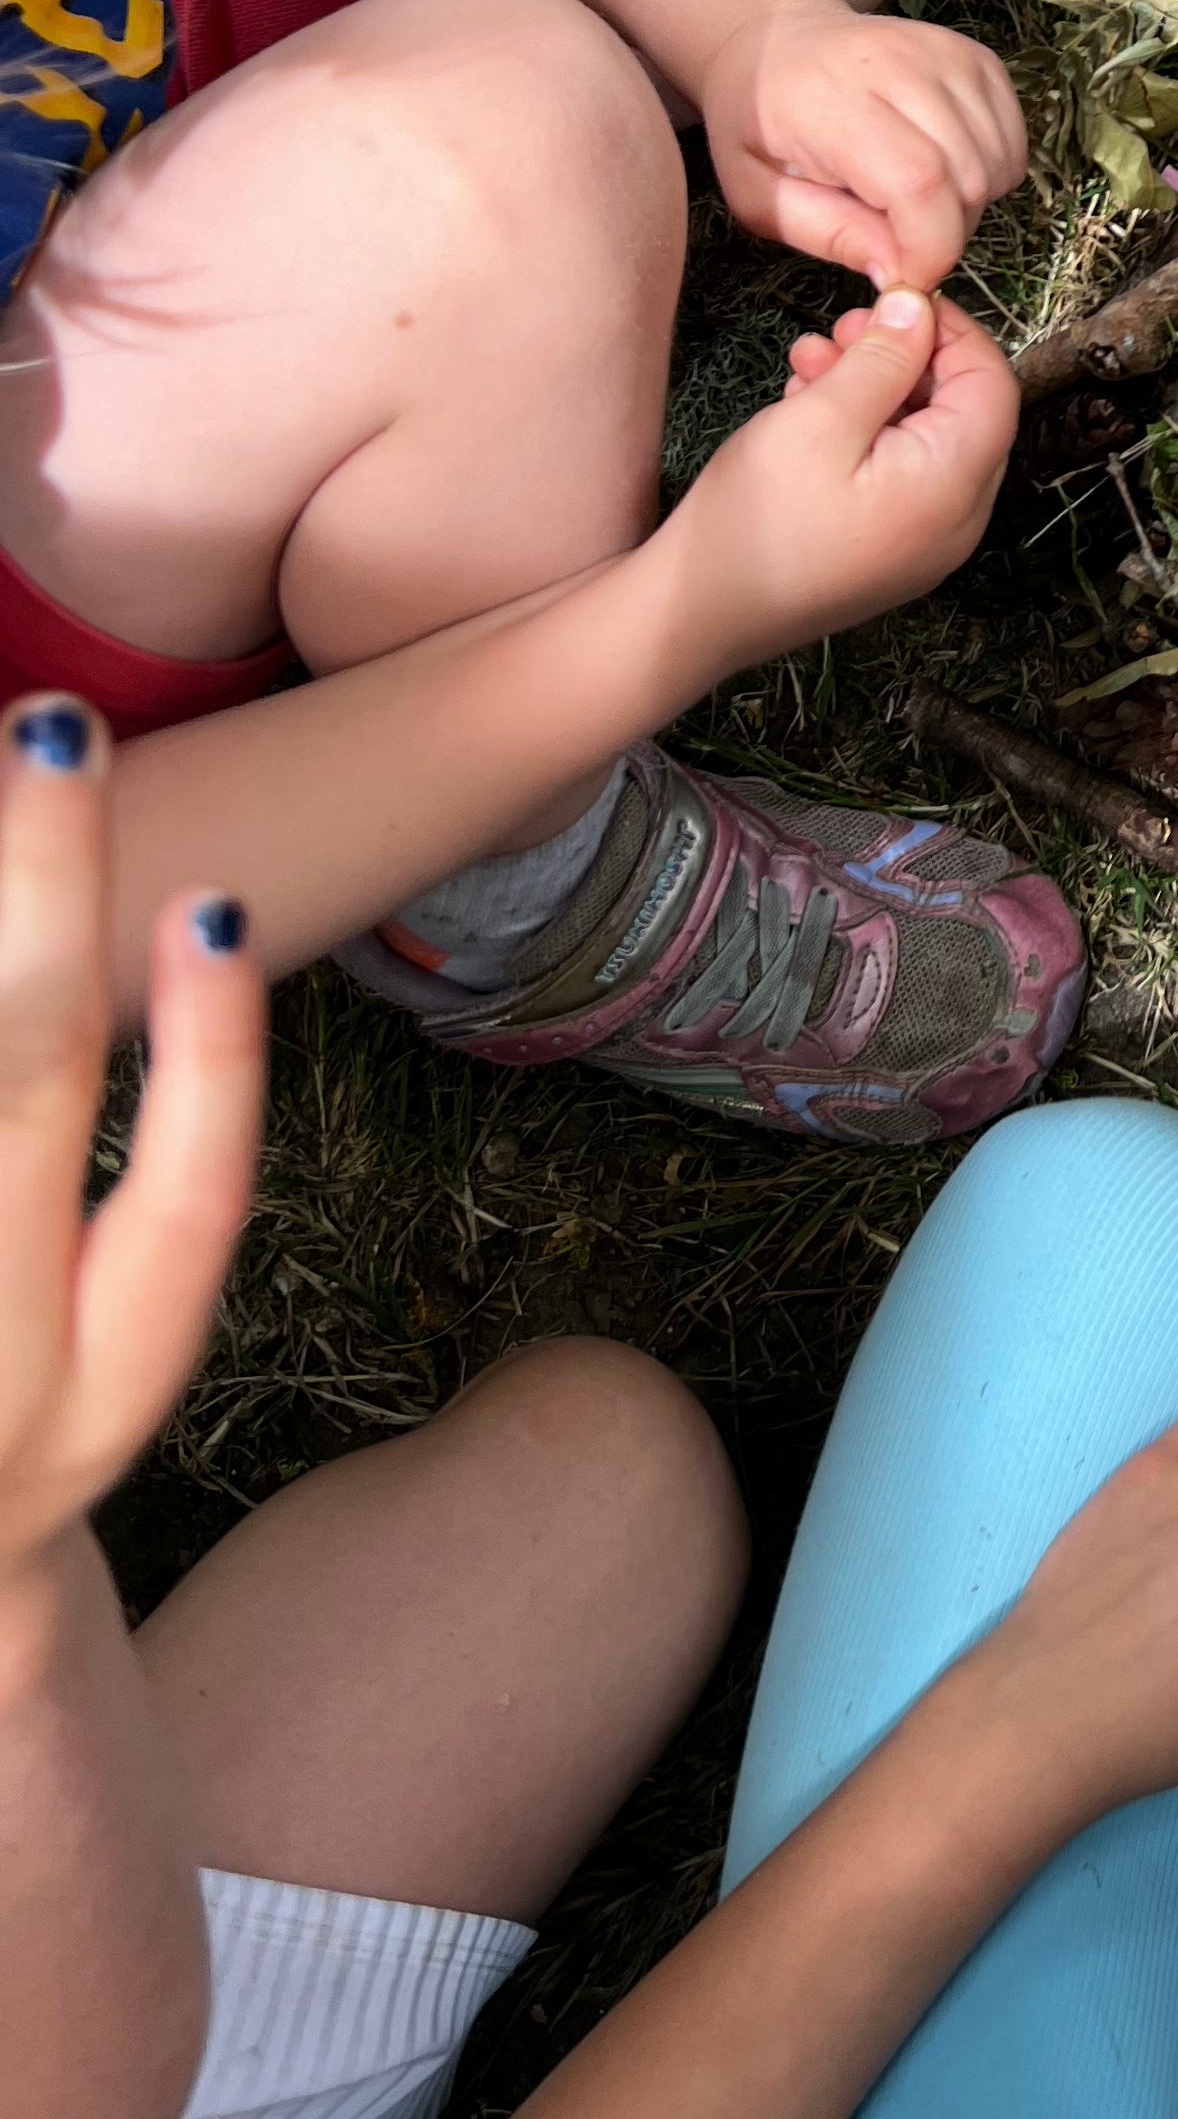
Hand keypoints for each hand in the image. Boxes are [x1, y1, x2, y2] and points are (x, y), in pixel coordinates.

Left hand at [0, 701, 264, 1591]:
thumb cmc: (14, 1390)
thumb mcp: (100, 1322)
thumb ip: (147, 1167)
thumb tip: (189, 929)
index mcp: (103, 1385)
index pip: (188, 1215)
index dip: (211, 1066)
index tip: (211, 905)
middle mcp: (2, 1392)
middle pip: (22, 1107)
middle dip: (45, 910)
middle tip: (55, 732)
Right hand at [666, 291, 1016, 676]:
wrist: (696, 618)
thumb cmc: (753, 522)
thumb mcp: (819, 420)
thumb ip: (882, 359)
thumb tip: (921, 308)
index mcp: (953, 487)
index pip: (992, 384)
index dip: (951, 330)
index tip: (897, 298)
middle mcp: (957, 522)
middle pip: (961, 410)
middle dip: (905, 356)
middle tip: (843, 327)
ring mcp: (926, 543)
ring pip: (924, 437)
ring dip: (874, 387)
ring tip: (810, 359)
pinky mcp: (891, 551)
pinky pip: (900, 472)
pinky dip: (863, 430)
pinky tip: (808, 404)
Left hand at [700, 3, 1028, 292]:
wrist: (776, 42)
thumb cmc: (757, 125)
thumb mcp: (759, 196)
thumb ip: (826, 234)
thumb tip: (896, 273)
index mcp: (833, 101)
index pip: (919, 182)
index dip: (929, 248)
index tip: (907, 276)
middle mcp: (899, 65)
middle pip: (967, 178)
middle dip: (945, 233)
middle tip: (898, 235)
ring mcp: (947, 55)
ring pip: (998, 164)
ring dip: (969, 204)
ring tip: (915, 199)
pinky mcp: (977, 58)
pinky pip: (1013, 142)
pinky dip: (989, 173)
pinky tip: (943, 169)